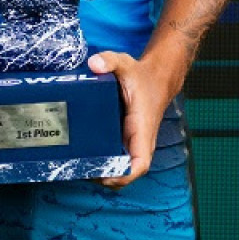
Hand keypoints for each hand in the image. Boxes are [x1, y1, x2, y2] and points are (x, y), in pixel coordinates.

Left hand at [88, 50, 180, 187]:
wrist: (157, 78)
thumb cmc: (142, 76)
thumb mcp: (125, 64)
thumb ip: (109, 61)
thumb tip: (94, 64)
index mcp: (142, 128)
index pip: (141, 163)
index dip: (126, 176)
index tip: (107, 177)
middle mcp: (140, 140)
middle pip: (129, 172)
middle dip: (109, 179)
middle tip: (83, 174)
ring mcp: (134, 141)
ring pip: (124, 167)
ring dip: (106, 174)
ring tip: (81, 170)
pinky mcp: (127, 138)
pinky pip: (119, 158)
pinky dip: (106, 163)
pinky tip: (87, 160)